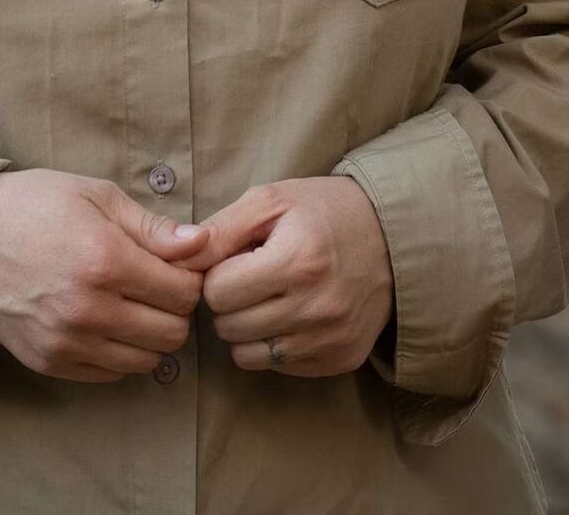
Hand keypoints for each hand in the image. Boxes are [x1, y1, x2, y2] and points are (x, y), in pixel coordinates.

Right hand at [0, 169, 207, 381]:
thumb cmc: (34, 205)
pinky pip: (110, 374)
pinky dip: (119, 353)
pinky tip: (106, 323)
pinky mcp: (50, 363)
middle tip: (157, 286)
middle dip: (174, 309)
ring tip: (131, 305)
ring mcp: (68, 341)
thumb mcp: (94, 195)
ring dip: (150, 336)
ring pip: (146, 361)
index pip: (183, 293)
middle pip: (171, 334)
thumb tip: (201, 244)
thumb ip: (152, 225)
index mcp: (106, 260)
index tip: (177, 266)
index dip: (189, 278)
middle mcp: (89, 309)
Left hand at [188, 176, 394, 376]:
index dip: (217, 273)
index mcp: (297, 261)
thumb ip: (220, 230)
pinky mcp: (341, 361)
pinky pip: (278, 367)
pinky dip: (273, 343)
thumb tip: (175, 260)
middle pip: (229, 327)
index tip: (236, 258)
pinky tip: (290, 314)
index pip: (217, 292)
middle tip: (249, 277)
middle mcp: (315, 308)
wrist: (393, 237)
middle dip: (228, 301)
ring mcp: (330, 340)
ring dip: (246, 327)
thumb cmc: (323, 211)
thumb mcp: (271, 201)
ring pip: (247, 357)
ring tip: (266, 297)